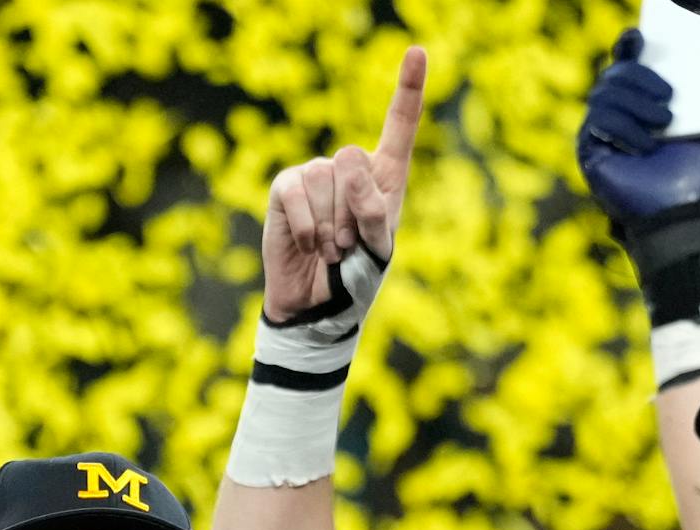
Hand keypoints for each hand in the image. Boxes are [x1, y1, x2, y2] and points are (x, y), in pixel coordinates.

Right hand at [262, 45, 424, 321]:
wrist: (315, 308)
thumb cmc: (354, 280)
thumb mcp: (378, 247)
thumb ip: (373, 208)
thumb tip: (343, 160)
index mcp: (386, 177)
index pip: (400, 125)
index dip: (408, 88)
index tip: (415, 51)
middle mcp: (350, 169)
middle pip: (354, 160)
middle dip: (353, 209)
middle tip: (348, 244)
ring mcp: (314, 176)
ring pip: (325, 178)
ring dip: (329, 224)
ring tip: (330, 250)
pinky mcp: (284, 189)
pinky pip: (295, 191)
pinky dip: (304, 223)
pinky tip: (307, 244)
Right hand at [577, 30, 699, 222]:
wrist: (694, 209)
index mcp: (650, 103)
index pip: (628, 64)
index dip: (628, 48)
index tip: (638, 40)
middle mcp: (623, 116)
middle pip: (614, 75)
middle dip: (638, 76)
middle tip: (669, 97)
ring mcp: (604, 135)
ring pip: (603, 94)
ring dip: (635, 104)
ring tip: (665, 123)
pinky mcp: (592, 154)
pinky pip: (597, 122)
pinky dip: (623, 128)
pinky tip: (646, 146)